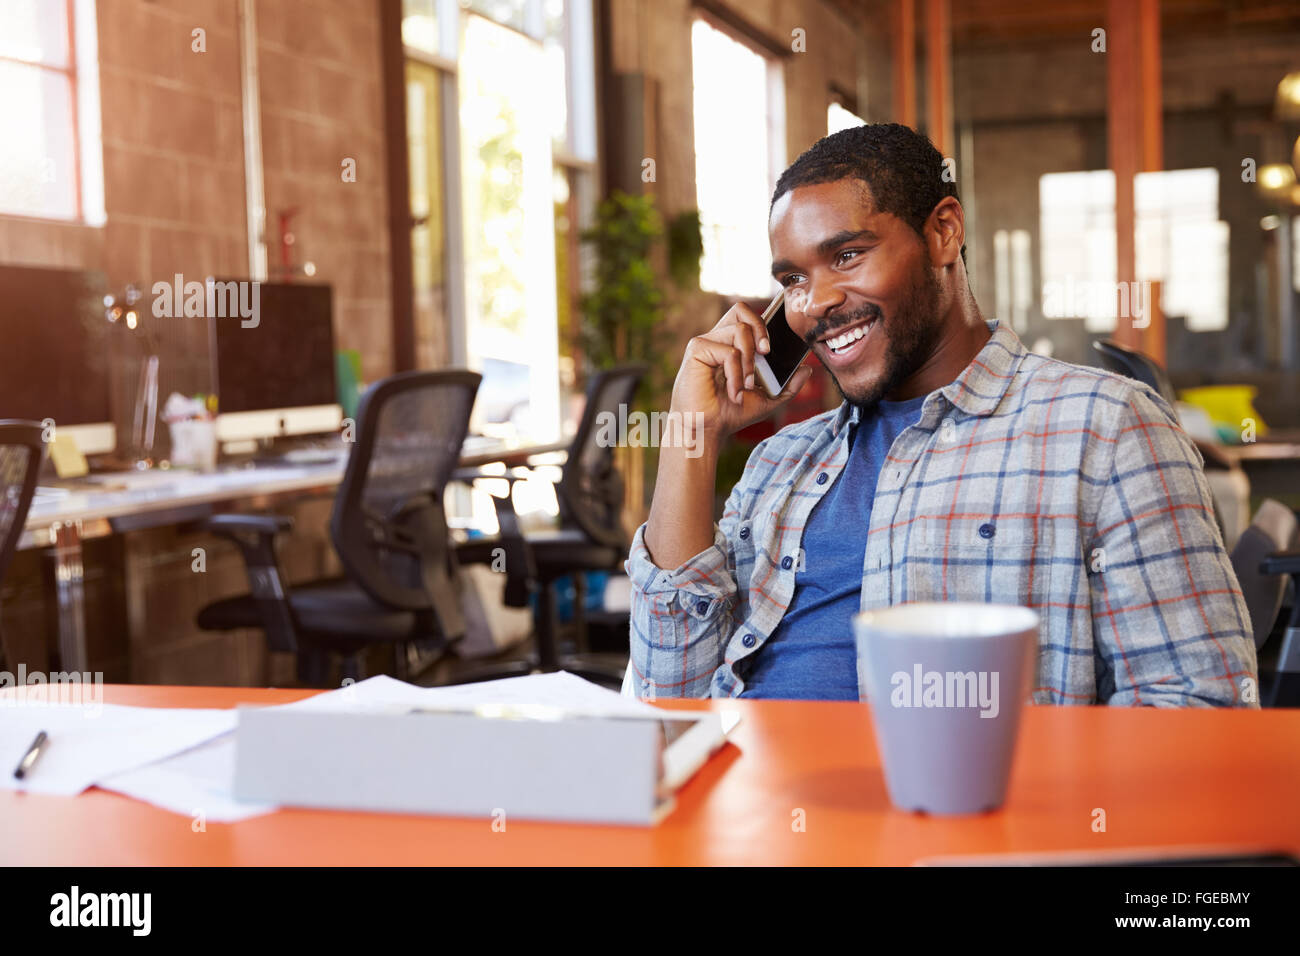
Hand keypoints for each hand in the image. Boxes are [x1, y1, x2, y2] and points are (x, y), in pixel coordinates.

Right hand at [670, 301, 813, 445]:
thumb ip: (788, 385)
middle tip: (767, 353)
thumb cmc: (730, 413)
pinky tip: (735, 392)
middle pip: (741, 309)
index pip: (747, 316)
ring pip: (739, 331)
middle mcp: (717, 339)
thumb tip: (807, 370)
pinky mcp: (697, 350)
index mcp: (730, 344)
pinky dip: (737, 374)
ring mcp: (705, 343)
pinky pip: (728, 352)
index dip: (763, 323)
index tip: (773, 348)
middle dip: (760, 328)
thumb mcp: (768, 400)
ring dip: (750, 362)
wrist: (707, 430)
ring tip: (747, 386)